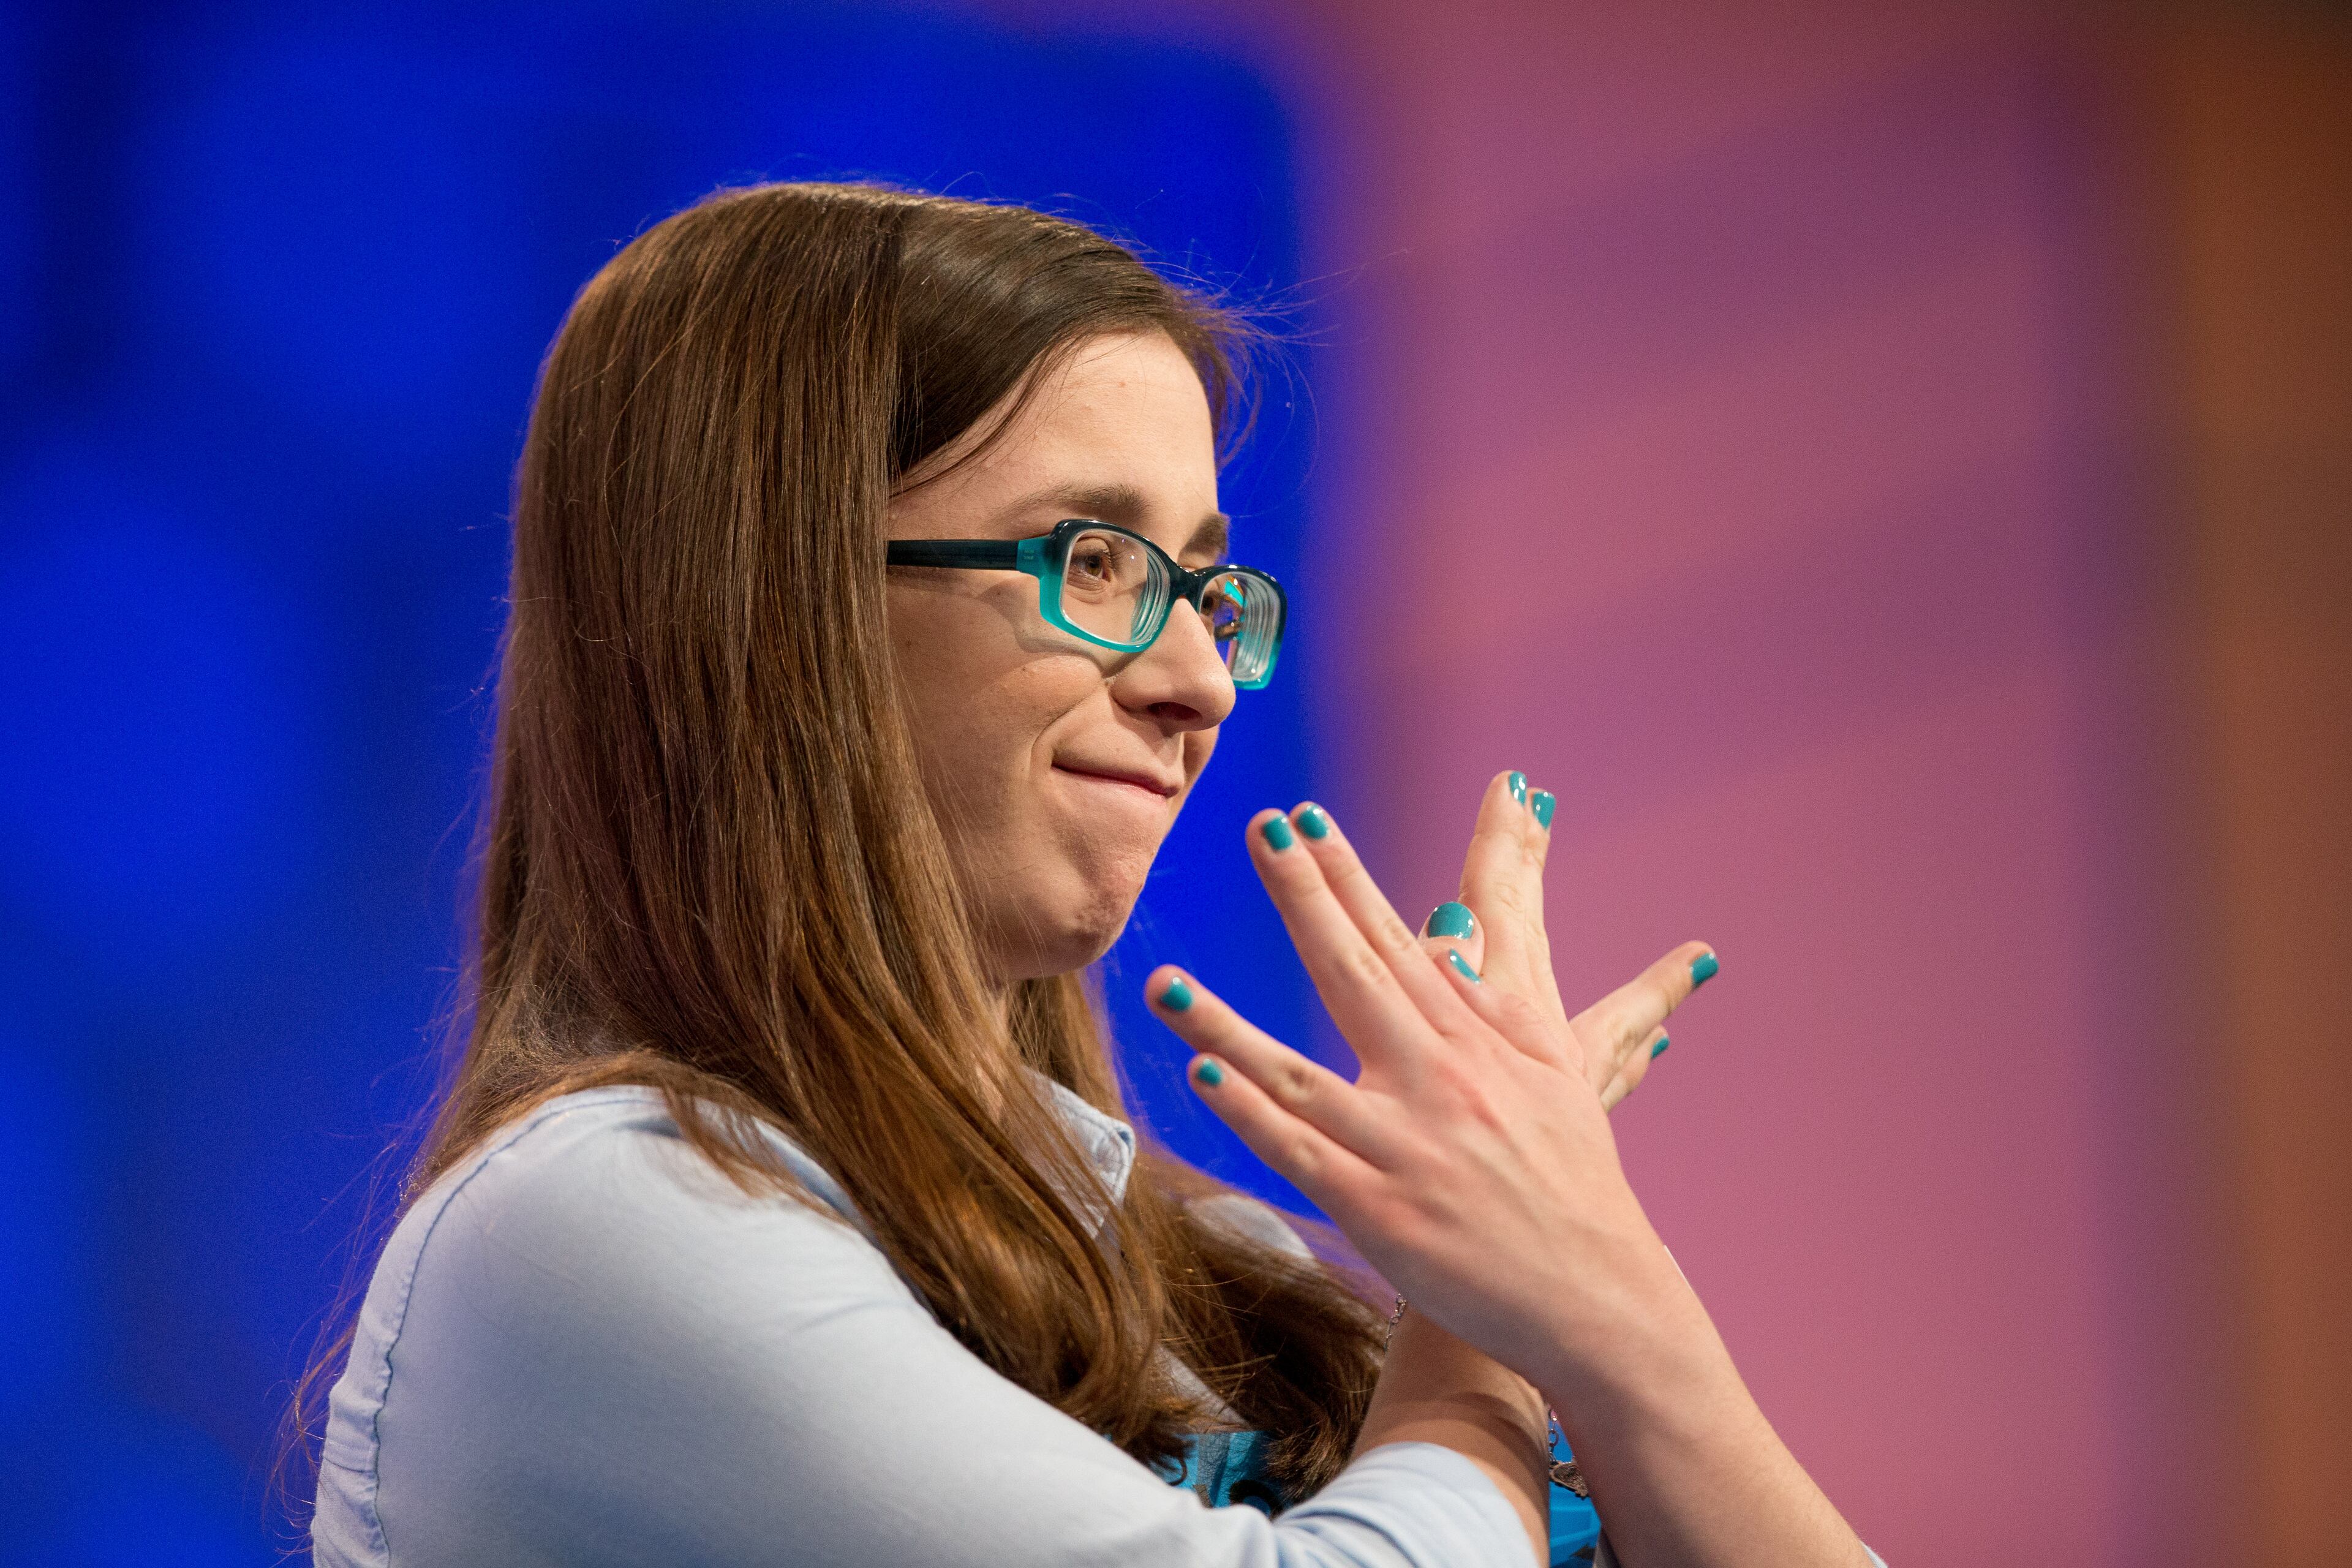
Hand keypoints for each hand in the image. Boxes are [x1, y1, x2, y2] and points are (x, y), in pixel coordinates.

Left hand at [1145, 800, 1714, 1392]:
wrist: (1599, 1295)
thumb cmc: (1573, 1179)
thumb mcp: (1557, 1070)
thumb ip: (1499, 1002)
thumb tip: (1453, 935)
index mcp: (1476, 1043)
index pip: (1400, 942)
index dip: (1348, 880)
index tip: (1303, 821)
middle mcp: (1440, 1082)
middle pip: (1355, 973)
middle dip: (1303, 897)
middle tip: (1258, 829)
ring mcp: (1407, 1149)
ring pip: (1297, 1073)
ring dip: (1225, 1022)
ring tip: (1163, 980)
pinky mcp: (1382, 1214)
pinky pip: (1301, 1156)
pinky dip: (1251, 1117)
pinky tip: (1203, 1076)